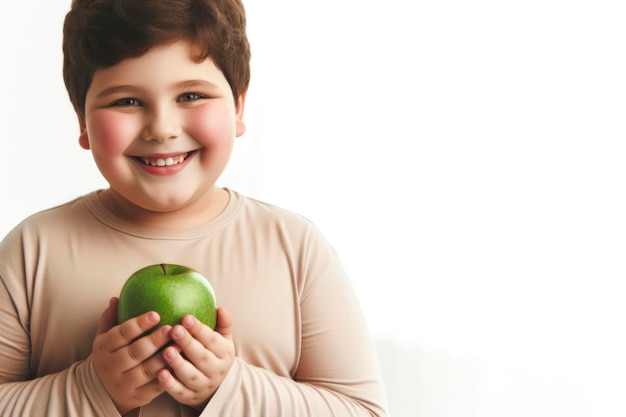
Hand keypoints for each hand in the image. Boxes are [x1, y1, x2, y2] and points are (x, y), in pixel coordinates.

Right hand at [92, 297, 172, 414]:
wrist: (104, 391)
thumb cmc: (111, 355)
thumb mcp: (104, 337)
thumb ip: (111, 317)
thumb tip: (117, 297)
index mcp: (104, 348)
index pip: (122, 334)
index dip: (139, 324)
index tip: (156, 314)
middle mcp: (112, 366)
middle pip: (135, 352)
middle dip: (155, 340)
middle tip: (172, 328)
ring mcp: (125, 383)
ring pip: (147, 370)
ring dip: (165, 357)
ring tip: (181, 344)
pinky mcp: (139, 396)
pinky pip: (156, 386)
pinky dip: (169, 375)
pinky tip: (181, 362)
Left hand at [157, 307, 234, 409]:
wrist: (214, 387)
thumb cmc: (213, 354)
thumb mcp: (223, 339)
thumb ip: (223, 324)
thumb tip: (220, 309)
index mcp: (224, 353)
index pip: (212, 340)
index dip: (199, 329)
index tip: (186, 318)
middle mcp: (216, 370)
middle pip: (202, 357)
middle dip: (188, 343)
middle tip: (174, 330)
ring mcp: (203, 385)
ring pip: (191, 375)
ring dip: (178, 364)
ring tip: (166, 351)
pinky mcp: (190, 397)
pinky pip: (180, 391)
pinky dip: (170, 384)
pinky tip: (160, 373)